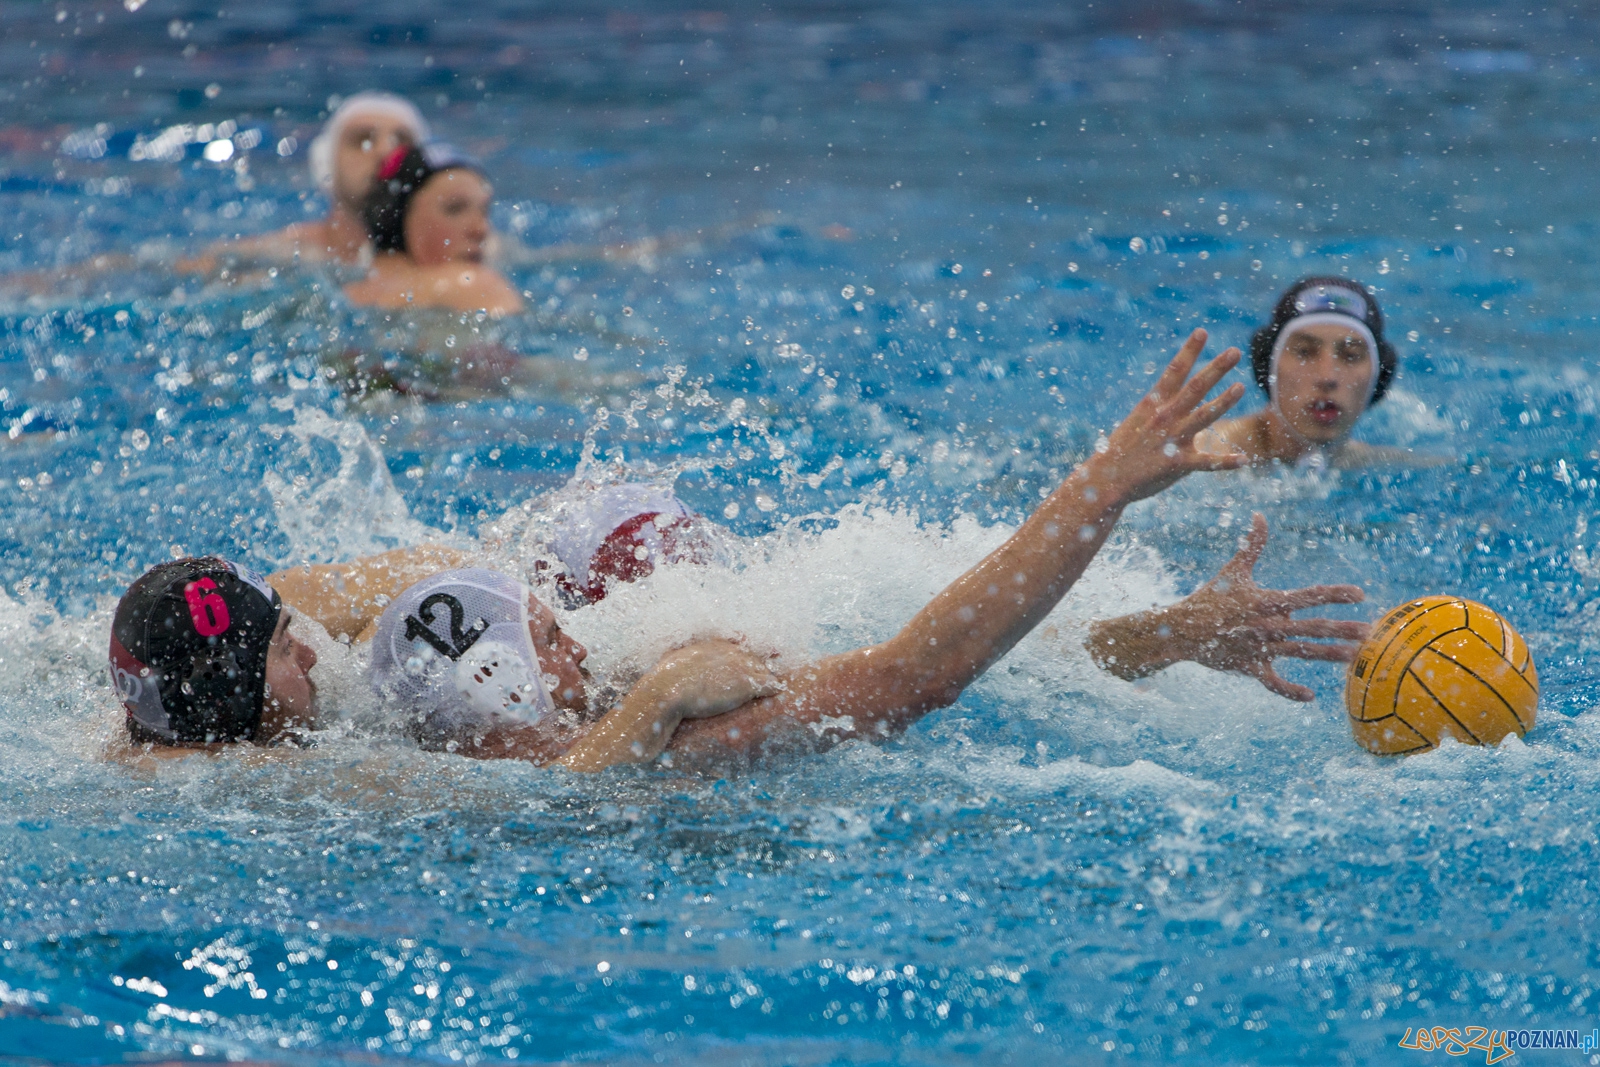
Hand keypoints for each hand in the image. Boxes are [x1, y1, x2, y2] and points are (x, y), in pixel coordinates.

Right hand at [653, 639, 781, 718]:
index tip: (748, 657)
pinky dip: (774, 687)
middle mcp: (730, 652)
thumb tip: (668, 660)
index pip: (737, 645)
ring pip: (763, 669)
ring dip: (767, 676)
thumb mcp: (671, 659)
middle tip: (769, 667)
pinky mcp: (747, 684)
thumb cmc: (664, 678)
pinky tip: (779, 690)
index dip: (743, 653)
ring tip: (775, 684)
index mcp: (714, 645)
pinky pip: (769, 683)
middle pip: (752, 657)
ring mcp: (741, 667)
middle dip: (758, 664)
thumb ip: (677, 657)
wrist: (668, 688)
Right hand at [1083, 329, 1247, 504]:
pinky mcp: (1177, 464)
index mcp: (1154, 404)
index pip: (1174, 371)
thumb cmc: (1124, 448)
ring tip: (1241, 387)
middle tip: (1235, 351)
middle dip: (1216, 369)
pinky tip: (1244, 460)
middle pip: (1195, 388)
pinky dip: (1225, 462)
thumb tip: (1195, 403)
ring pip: (1203, 417)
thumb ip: (1168, 410)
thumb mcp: (1141, 421)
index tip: (1202, 332)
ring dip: (1223, 402)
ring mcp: (1171, 440)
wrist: (1105, 479)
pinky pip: (1206, 463)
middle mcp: (1164, 418)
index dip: (1189, 351)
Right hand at [1150, 513, 1368, 700]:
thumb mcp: (1233, 570)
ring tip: (1353, 657)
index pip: (1306, 595)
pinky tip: (1310, 696)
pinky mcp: (1249, 667)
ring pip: (1300, 653)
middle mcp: (1266, 625)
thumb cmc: (1210, 597)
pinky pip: (1272, 682)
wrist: (1180, 630)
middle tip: (1368, 631)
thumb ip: (1252, 544)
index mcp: (1265, 601)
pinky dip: (1289, 690)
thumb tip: (1260, 515)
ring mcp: (1259, 648)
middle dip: (1341, 629)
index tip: (1359, 594)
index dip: (1334, 594)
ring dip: (1328, 654)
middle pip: (1311, 627)